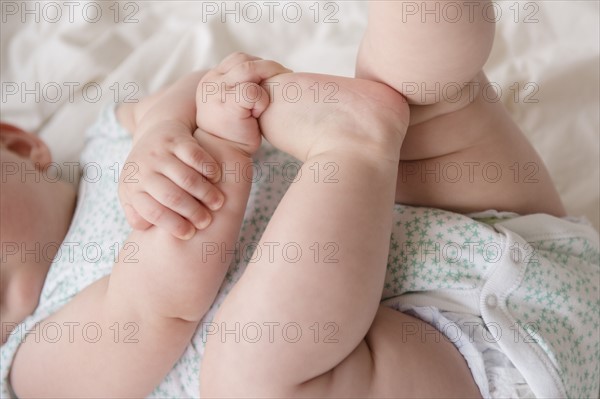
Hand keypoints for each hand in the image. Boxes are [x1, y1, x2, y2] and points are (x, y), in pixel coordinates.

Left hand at [119, 120, 223, 239]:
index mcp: (132, 187)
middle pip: (172, 197)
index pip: (153, 212)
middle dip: (193, 213)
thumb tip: (146, 229)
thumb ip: (138, 213)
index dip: (173, 225)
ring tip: (217, 204)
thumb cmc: (149, 172)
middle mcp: (143, 168)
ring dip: (206, 194)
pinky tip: (216, 179)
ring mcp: (159, 152)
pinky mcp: (176, 139)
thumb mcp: (134, 191)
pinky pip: (197, 157)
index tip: (189, 234)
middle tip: (206, 221)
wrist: (155, 131)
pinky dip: (209, 170)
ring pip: (187, 179)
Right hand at [196, 52, 291, 154]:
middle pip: (244, 60)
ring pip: (249, 70)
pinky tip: (260, 113)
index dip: (259, 64)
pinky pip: (252, 91)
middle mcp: (211, 82)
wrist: (225, 156)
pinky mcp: (228, 104)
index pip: (238, 59)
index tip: (274, 76)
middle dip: (268, 68)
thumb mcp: (236, 103)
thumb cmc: (237, 132)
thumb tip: (271, 70)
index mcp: (212, 79)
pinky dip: (262, 100)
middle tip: (285, 78)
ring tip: (270, 99)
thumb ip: (243, 86)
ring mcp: (217, 92)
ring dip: (266, 81)